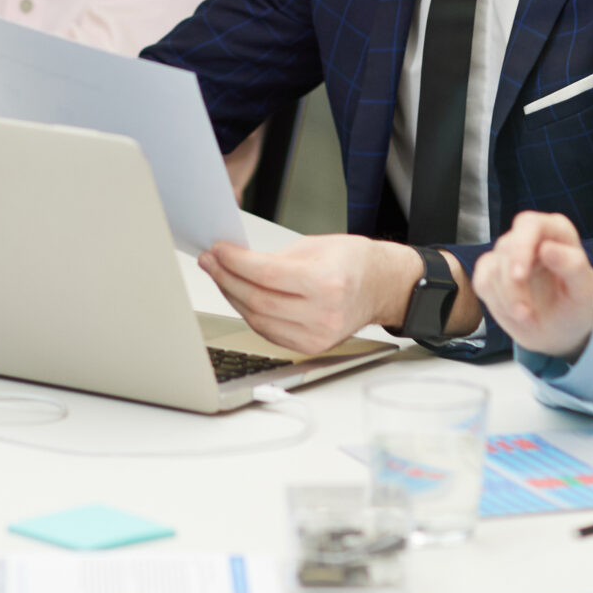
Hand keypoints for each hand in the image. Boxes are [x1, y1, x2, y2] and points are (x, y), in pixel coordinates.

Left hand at [198, 236, 442, 355]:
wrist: (381, 287)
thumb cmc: (352, 262)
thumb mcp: (315, 246)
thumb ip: (274, 258)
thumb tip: (234, 261)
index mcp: (326, 283)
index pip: (266, 275)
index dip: (235, 263)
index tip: (218, 251)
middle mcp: (323, 314)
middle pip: (258, 300)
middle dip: (226, 279)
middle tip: (211, 261)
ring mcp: (317, 335)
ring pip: (258, 320)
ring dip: (233, 297)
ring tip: (220, 276)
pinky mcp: (311, 346)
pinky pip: (268, 332)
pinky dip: (249, 314)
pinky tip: (240, 296)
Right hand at [469, 212, 592, 360]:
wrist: (559, 330)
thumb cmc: (575, 305)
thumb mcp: (584, 291)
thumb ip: (573, 266)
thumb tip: (546, 248)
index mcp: (556, 231)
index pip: (530, 224)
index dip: (521, 247)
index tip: (519, 276)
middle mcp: (529, 236)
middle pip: (507, 247)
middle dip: (510, 282)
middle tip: (522, 312)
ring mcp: (508, 252)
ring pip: (493, 269)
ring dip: (509, 300)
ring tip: (529, 318)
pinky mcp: (491, 271)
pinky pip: (482, 282)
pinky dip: (498, 303)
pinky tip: (517, 314)